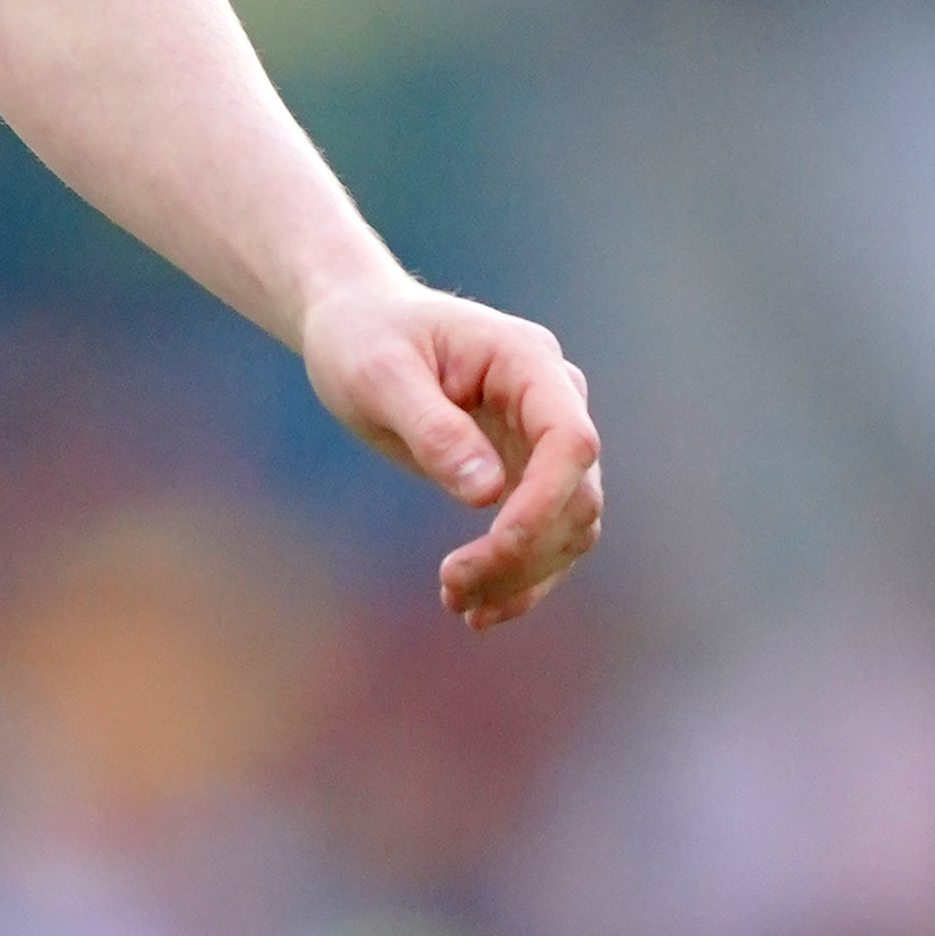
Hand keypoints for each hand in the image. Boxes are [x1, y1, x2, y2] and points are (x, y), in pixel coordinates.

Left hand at [298, 275, 602, 630]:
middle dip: (524, 551)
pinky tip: (475, 608)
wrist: (358, 327)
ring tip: (455, 603)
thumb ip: (433, 429)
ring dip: (524, 575)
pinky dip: (519, 576)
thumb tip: (487, 494)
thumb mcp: (379, 375)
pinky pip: (544, 535)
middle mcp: (552, 398)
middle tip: (451, 587)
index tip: (497, 547)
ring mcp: (543, 437)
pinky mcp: (525, 470)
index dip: (544, 502)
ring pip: (569, 526)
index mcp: (526, 360)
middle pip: (576, 494)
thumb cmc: (364, 337)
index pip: (569, 440)